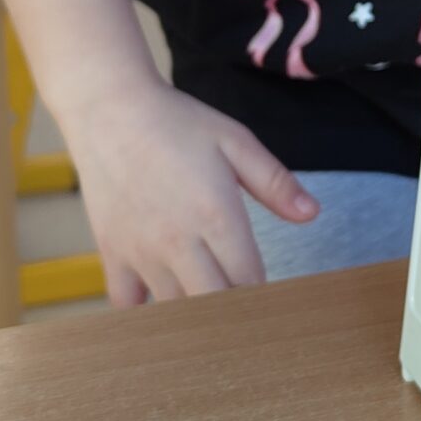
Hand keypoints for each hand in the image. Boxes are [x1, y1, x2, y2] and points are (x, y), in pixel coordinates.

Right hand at [60, 77, 317, 303]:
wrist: (108, 109)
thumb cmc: (176, 122)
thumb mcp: (235, 141)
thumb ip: (275, 182)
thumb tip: (312, 214)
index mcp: (217, 216)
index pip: (249, 281)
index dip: (264, 294)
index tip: (271, 297)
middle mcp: (179, 242)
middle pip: (214, 305)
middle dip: (234, 311)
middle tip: (244, 308)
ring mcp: (142, 251)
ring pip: (174, 310)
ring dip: (194, 312)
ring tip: (208, 302)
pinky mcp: (112, 253)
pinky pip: (128, 304)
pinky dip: (144, 309)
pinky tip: (160, 295)